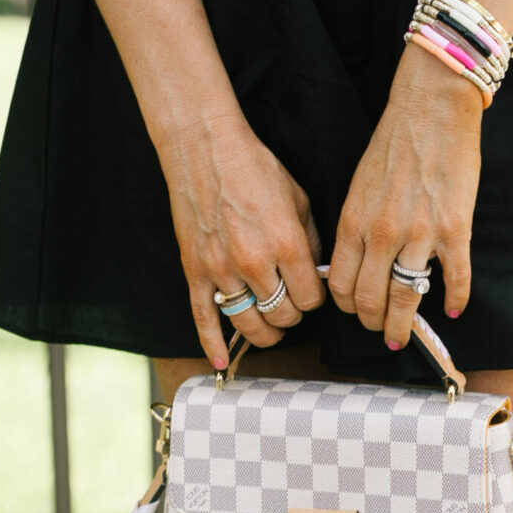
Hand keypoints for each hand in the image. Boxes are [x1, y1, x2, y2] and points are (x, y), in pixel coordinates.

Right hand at [160, 107, 323, 368]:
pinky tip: (222, 363)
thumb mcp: (298, 198)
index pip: (311, 299)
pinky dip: (213, 345)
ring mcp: (221, 271)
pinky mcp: (195, 272)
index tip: (312, 291)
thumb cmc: (254, 167)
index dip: (316, 299)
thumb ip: (311, 241)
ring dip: (266, 332)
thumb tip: (317, 274)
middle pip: (284, 315)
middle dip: (293, 315)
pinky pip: (203, 319)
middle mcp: (255, 263)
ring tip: (272, 328)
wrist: (205, 148)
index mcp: (286, 244)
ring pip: (249, 324)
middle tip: (293, 304)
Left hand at [327, 42, 481, 347]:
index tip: (356, 312)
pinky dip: (456, 299)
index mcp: (354, 222)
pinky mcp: (455, 229)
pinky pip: (455, 279)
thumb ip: (357, 225)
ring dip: (405, 325)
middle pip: (371, 300)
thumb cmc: (394, 142)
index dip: (347, 307)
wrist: (432, 107)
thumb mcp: (359, 185)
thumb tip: (357, 262)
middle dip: (374, 323)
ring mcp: (420, 234)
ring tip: (406, 335)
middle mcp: (382, 233)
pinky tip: (454, 309)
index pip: (341, 285)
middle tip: (382, 329)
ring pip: (407, 299)